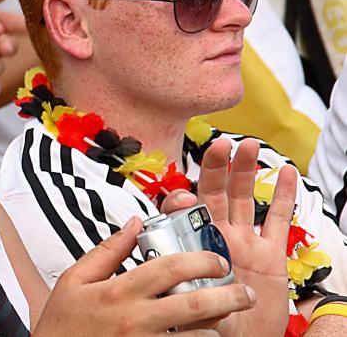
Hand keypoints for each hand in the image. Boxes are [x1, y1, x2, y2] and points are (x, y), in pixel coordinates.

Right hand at [35, 217, 256, 335]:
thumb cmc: (61, 325)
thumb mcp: (73, 280)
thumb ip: (106, 252)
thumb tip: (134, 225)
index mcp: (117, 292)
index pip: (169, 268)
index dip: (201, 260)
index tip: (217, 261)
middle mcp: (135, 320)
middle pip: (194, 303)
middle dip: (228, 295)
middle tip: (244, 291)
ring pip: (198, 336)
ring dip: (218, 327)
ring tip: (228, 321)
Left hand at [165, 139, 296, 336]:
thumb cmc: (205, 326)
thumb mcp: (189, 308)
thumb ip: (188, 293)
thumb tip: (183, 286)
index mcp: (190, 246)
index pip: (180, 215)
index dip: (179, 202)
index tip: (182, 198)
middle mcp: (216, 238)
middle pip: (214, 194)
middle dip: (216, 168)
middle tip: (219, 145)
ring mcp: (244, 243)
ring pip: (244, 199)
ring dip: (246, 171)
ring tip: (249, 146)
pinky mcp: (271, 254)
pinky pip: (278, 220)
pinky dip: (283, 196)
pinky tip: (285, 172)